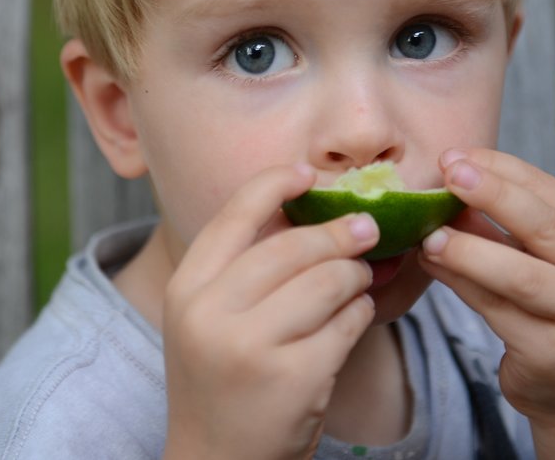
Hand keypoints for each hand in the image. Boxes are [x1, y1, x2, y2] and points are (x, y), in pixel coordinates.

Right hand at [161, 165, 379, 459]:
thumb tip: (307, 208)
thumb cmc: (222, 380)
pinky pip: (347, 323)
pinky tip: (355, 317)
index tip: (309, 173)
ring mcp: (251, 346)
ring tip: (359, 281)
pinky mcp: (294, 377)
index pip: (234, 214)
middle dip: (339, 233)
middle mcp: (211, 312)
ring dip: (355, 276)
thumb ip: (241, 268)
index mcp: (186, 288)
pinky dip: (361, 314)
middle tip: (367, 229)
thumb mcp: (207, 318)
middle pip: (292, 246)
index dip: (275, 184)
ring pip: (328, 281)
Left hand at [417, 149, 554, 425]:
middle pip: (545, 226)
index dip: (500, 169)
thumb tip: (442, 178)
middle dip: (493, 195)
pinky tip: (432, 266)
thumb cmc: (540, 305)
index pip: (548, 190)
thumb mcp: (523, 255)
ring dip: (469, 251)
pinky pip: (500, 312)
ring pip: (521, 276)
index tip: (453, 155)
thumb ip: (489, 223)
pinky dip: (461, 286)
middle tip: (448, 174)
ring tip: (429, 235)